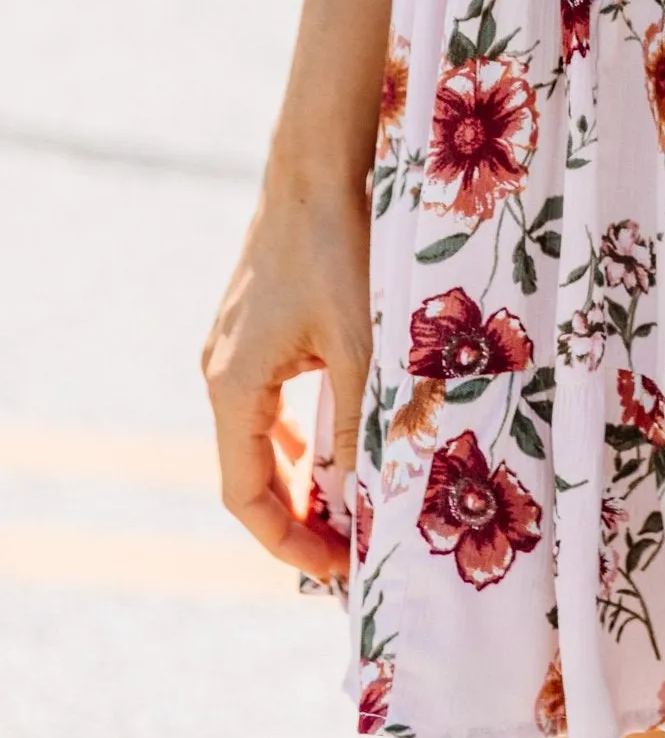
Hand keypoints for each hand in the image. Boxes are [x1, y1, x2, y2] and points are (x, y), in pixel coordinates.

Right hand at [202, 180, 371, 584]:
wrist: (319, 166)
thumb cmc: (340, 250)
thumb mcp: (362, 344)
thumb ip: (363, 424)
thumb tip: (369, 502)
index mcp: (233, 387)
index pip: (246, 497)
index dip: (289, 543)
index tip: (336, 572)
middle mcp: (222, 374)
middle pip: (250, 474)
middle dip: (299, 519)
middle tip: (351, 552)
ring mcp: (235, 349)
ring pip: (261, 439)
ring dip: (302, 479)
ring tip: (349, 511)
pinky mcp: (258, 327)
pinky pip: (271, 403)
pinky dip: (300, 436)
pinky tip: (337, 444)